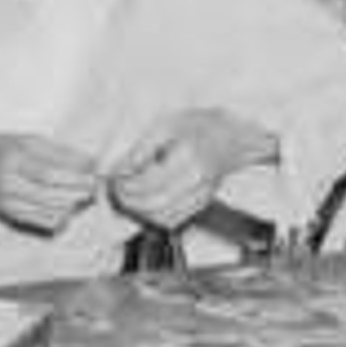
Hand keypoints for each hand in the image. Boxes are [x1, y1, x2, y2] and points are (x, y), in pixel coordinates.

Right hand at [0, 132, 100, 233]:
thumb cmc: (1, 150)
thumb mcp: (24, 139)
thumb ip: (56, 150)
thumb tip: (89, 161)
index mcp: (13, 157)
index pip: (50, 170)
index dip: (75, 173)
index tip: (93, 170)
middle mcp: (9, 180)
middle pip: (51, 191)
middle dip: (78, 189)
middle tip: (92, 185)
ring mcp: (8, 200)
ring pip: (48, 208)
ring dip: (72, 203)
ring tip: (82, 195)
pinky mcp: (10, 214)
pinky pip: (41, 220)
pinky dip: (60, 216)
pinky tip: (67, 207)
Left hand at [108, 108, 271, 231]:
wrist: (230, 138)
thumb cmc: (199, 127)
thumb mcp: (166, 126)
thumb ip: (141, 149)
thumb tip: (120, 169)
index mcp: (188, 156)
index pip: (149, 181)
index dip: (126, 184)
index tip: (115, 178)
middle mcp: (198, 180)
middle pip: (155, 203)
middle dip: (130, 200)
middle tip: (117, 190)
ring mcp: (201, 195)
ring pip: (163, 217)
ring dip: (140, 212)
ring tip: (129, 197)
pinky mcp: (201, 205)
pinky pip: (173, 220)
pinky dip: (154, 217)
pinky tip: (146, 204)